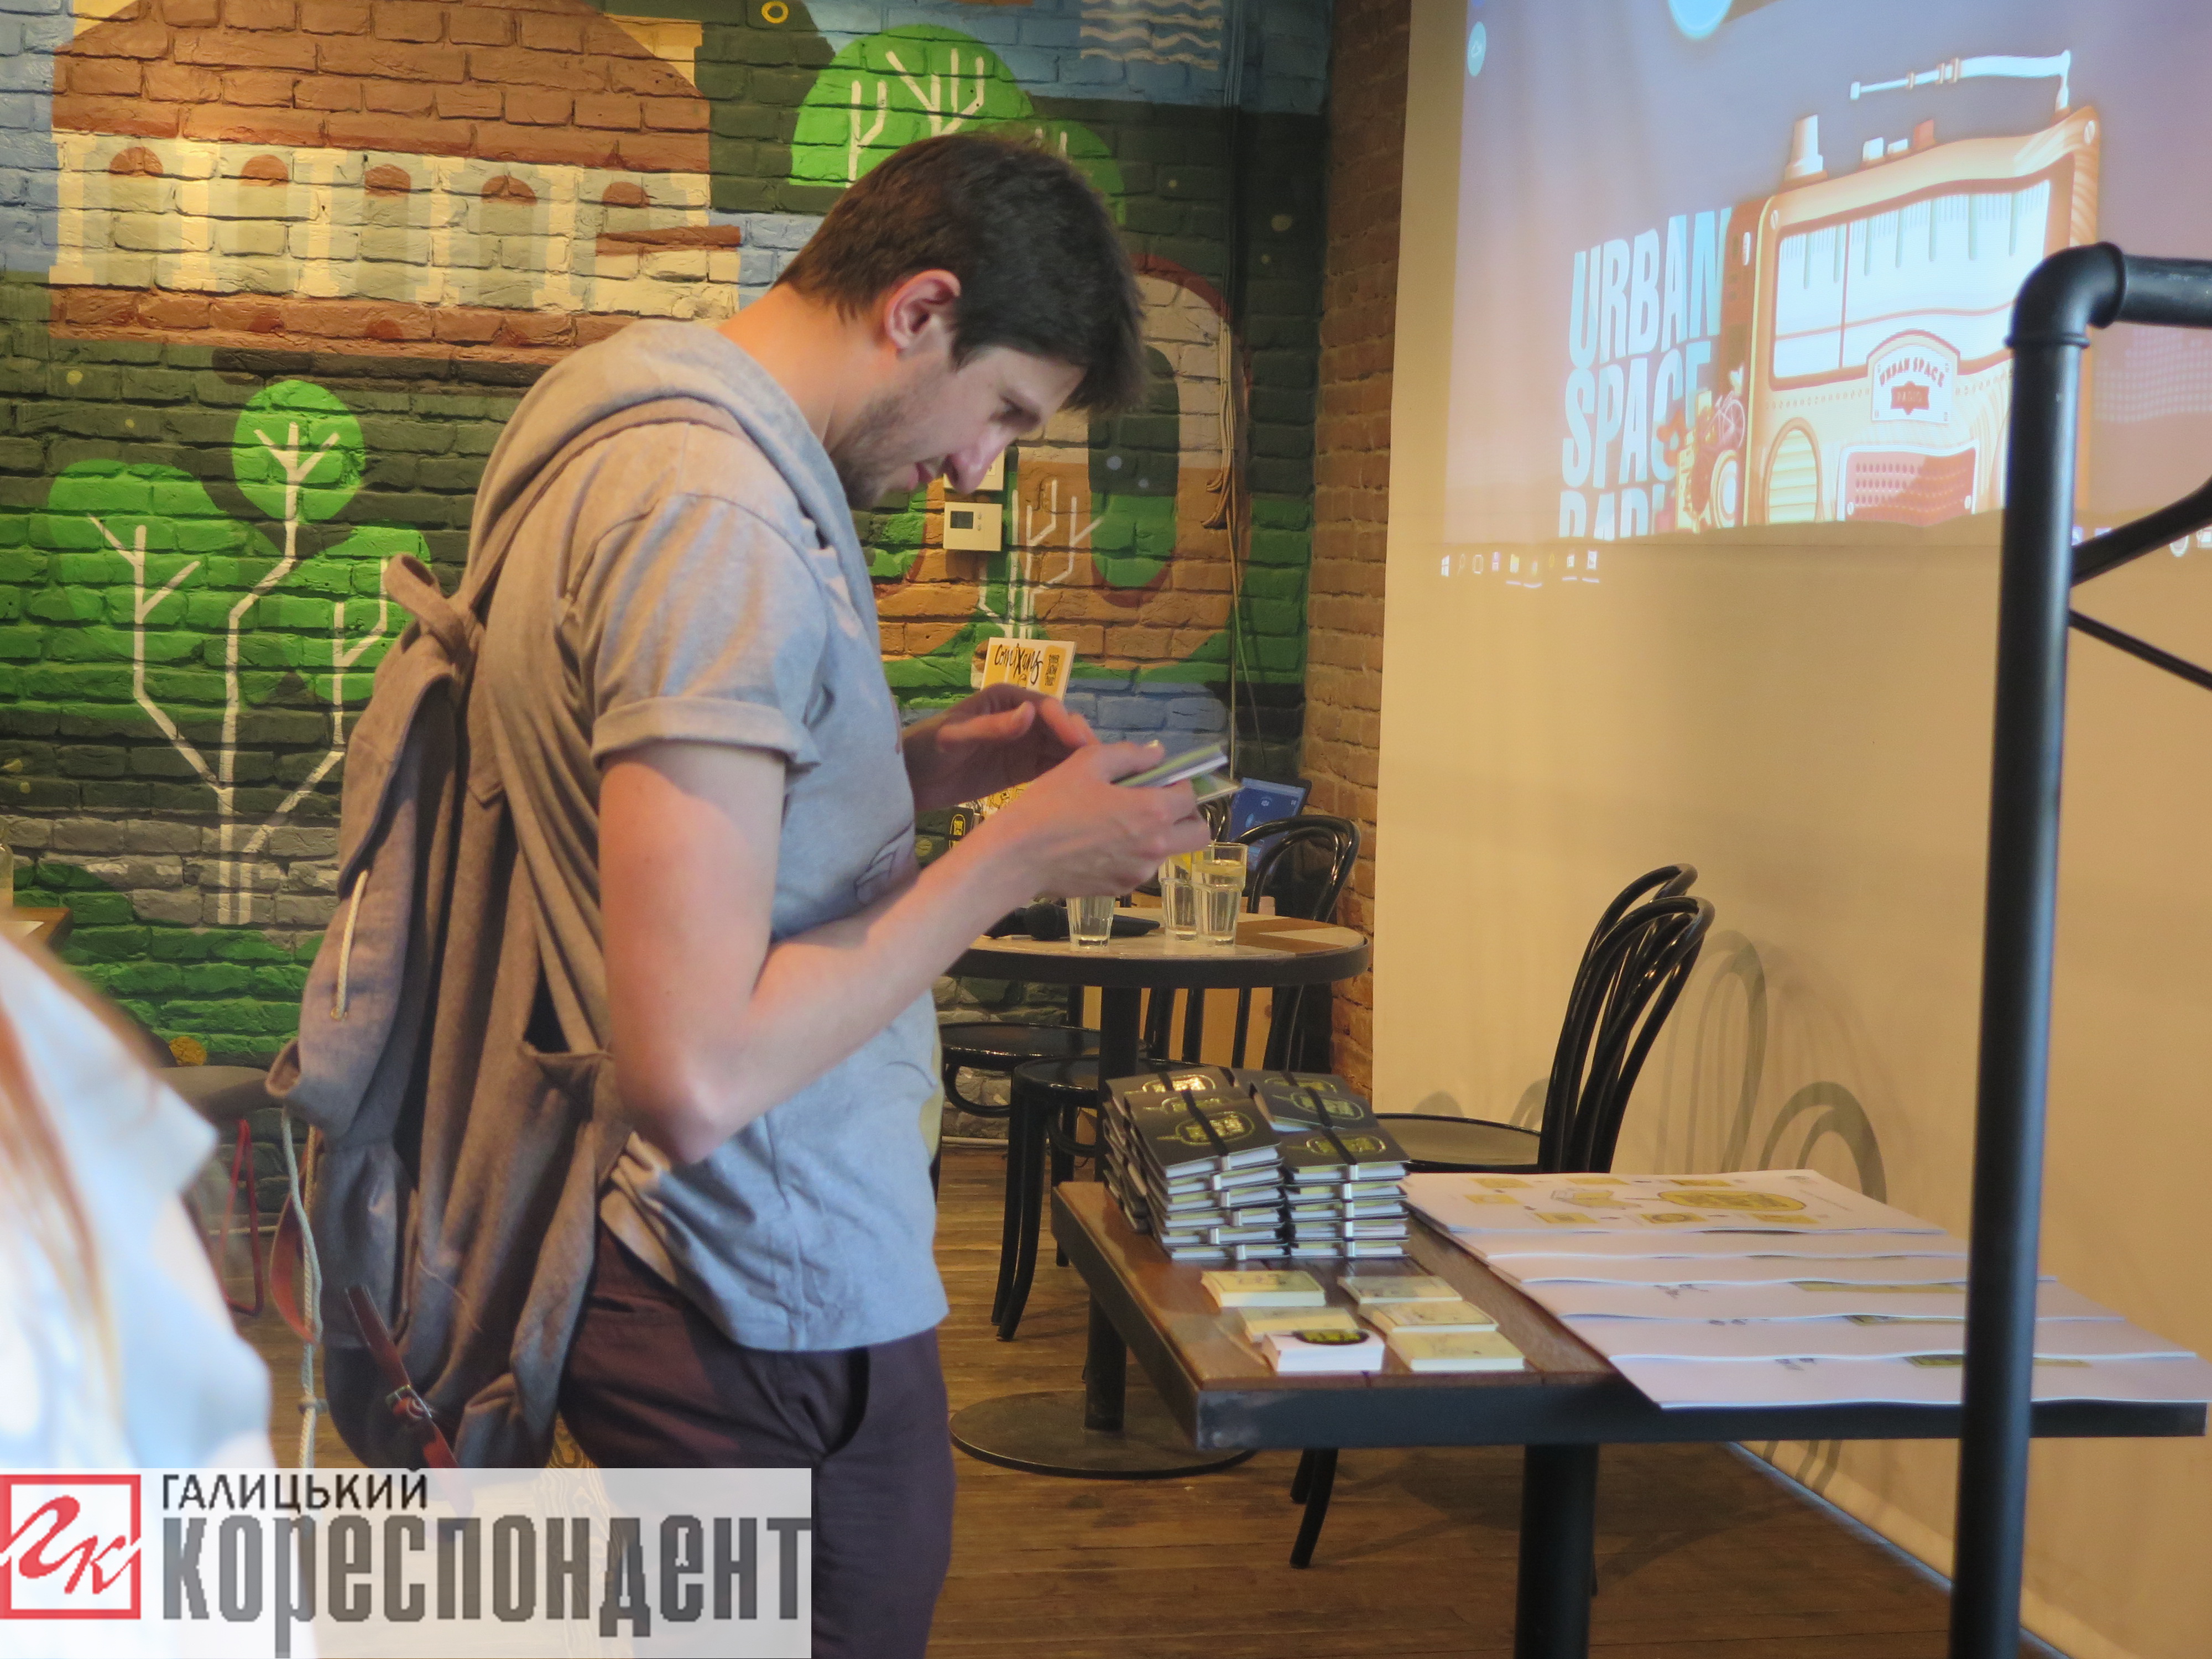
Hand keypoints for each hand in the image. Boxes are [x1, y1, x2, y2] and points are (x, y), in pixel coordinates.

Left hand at [902, 684, 1095, 811]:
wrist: (910, 780)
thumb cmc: (926, 749)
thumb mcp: (954, 737)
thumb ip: (991, 727)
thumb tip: (1030, 713)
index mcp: (1006, 699)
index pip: (1046, 707)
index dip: (1066, 724)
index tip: (1082, 745)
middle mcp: (1021, 718)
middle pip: (1061, 727)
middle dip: (1081, 742)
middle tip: (1100, 766)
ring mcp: (1024, 745)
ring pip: (1062, 749)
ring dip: (1080, 761)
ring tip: (1098, 782)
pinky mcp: (1023, 770)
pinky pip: (1052, 770)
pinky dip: (1067, 777)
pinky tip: (1080, 792)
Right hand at [962, 741, 1211, 898]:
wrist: (1017, 857)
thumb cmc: (1050, 804)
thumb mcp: (1087, 762)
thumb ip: (1131, 755)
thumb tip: (1157, 755)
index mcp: (1152, 812)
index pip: (1190, 797)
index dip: (1177, 783)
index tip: (1157, 779)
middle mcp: (1155, 847)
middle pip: (1197, 834)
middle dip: (1184, 816)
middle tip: (1154, 803)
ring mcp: (1139, 873)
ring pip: (1167, 851)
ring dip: (1155, 835)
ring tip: (1116, 822)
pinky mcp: (1120, 889)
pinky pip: (1139, 868)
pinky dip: (1131, 854)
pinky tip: (1099, 842)